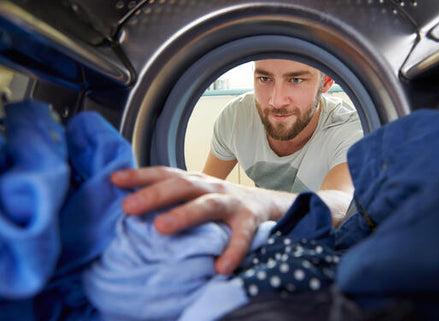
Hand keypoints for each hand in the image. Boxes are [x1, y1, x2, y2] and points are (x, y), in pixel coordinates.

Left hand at [110, 166, 292, 273]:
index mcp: (195, 181)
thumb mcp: (196, 194)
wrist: (266, 203)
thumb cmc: (221, 202)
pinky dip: (232, 251)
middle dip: (154, 194)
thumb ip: (170, 197)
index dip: (140, 175)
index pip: (165, 173)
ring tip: (161, 228)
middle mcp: (211, 187)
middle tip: (129, 207)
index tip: (114, 179)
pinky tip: (220, 267)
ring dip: (185, 214)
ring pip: (208, 205)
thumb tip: (127, 205)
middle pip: (182, 186)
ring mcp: (232, 201)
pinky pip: (242, 236)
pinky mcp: (250, 220)